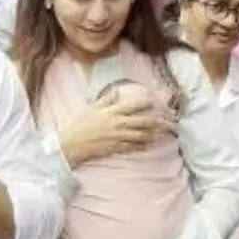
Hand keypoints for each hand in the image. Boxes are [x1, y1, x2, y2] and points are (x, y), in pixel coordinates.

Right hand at [58, 92, 173, 166]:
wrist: (71, 144)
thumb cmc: (80, 125)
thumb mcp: (91, 108)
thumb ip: (106, 100)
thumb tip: (117, 91)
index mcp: (112, 112)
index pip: (133, 105)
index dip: (146, 103)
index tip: (154, 102)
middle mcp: (118, 124)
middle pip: (143, 121)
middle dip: (157, 121)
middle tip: (168, 121)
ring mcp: (118, 137)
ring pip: (141, 135)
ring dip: (153, 134)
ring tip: (162, 133)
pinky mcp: (116, 148)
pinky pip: (133, 147)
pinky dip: (142, 146)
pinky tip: (149, 145)